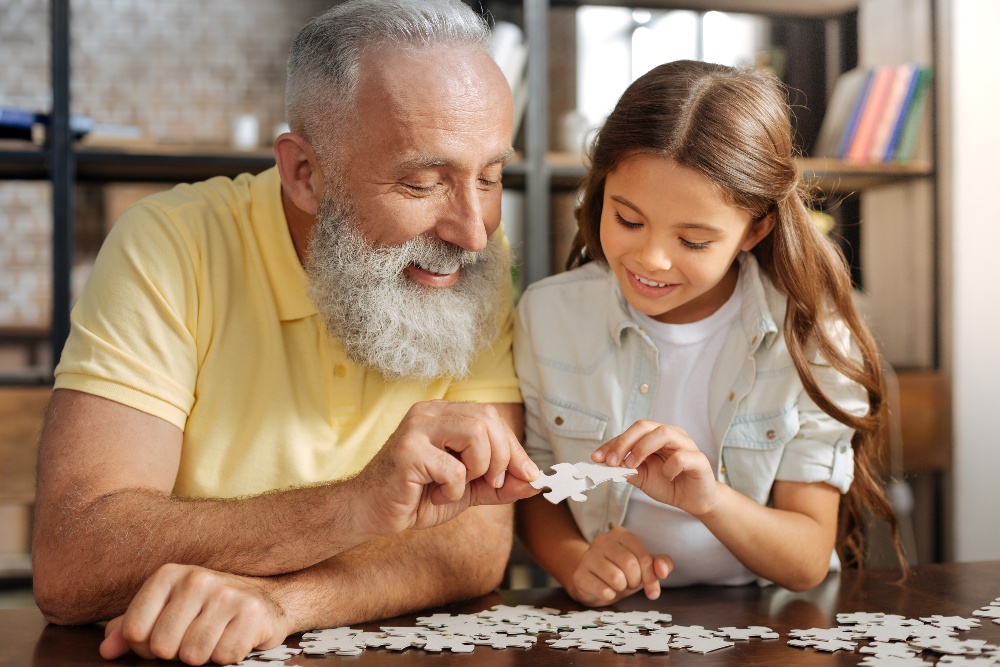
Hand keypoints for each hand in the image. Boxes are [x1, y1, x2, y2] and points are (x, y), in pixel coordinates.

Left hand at [99, 563, 288, 664]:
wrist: (267, 599)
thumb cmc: (208, 608)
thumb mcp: (168, 609)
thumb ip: (131, 627)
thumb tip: (107, 649)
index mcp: (170, 575)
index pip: (135, 630)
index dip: (146, 647)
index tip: (165, 637)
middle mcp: (197, 579)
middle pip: (163, 646)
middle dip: (177, 653)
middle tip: (193, 639)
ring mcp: (227, 594)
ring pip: (193, 655)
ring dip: (204, 656)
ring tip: (215, 637)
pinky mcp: (252, 613)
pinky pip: (224, 657)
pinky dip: (228, 656)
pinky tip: (234, 637)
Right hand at [353, 400, 539, 537]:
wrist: (371, 512)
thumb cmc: (416, 496)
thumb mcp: (467, 489)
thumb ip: (500, 483)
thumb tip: (536, 481)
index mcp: (444, 414)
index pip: (491, 417)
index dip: (515, 448)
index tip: (527, 475)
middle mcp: (430, 413)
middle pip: (488, 420)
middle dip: (502, 458)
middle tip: (492, 484)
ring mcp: (416, 428)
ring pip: (475, 435)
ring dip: (478, 469)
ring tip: (458, 486)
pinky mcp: (407, 451)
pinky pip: (453, 469)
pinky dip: (453, 490)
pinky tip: (434, 494)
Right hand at [568, 526, 671, 605]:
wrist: (592, 583)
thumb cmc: (621, 571)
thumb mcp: (644, 567)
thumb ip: (661, 564)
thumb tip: (663, 570)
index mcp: (620, 534)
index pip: (642, 556)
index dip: (651, 577)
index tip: (652, 590)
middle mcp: (602, 541)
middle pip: (629, 565)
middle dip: (635, 581)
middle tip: (629, 584)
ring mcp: (588, 557)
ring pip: (615, 577)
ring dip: (622, 588)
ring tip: (618, 586)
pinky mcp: (579, 575)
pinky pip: (602, 589)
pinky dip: (610, 595)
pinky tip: (607, 591)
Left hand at [592, 421, 717, 516]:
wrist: (694, 500)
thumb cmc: (668, 484)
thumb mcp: (642, 477)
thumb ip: (626, 469)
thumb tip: (604, 464)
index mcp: (656, 435)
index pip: (631, 432)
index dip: (612, 444)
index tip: (596, 458)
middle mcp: (671, 434)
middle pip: (644, 426)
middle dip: (624, 442)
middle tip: (611, 461)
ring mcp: (686, 445)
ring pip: (663, 433)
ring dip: (642, 448)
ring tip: (633, 465)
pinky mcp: (699, 460)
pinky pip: (682, 456)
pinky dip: (670, 467)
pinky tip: (667, 476)